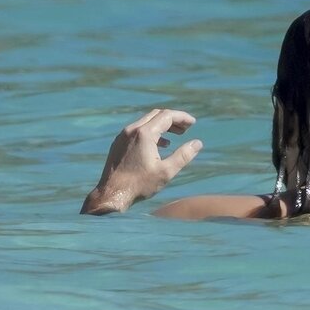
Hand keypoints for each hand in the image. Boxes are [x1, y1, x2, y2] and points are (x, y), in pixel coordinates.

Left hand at [82, 108, 202, 214]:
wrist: (111, 193)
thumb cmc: (139, 185)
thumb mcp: (166, 171)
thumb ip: (183, 155)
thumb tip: (198, 143)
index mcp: (144, 134)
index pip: (167, 116)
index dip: (182, 117)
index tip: (193, 122)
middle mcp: (132, 130)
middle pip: (156, 115)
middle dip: (173, 119)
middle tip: (186, 128)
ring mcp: (123, 135)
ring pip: (146, 122)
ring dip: (162, 125)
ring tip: (177, 135)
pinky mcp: (118, 143)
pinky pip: (137, 130)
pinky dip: (152, 132)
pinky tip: (161, 144)